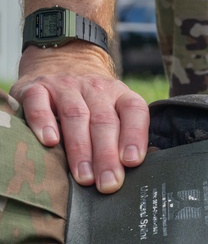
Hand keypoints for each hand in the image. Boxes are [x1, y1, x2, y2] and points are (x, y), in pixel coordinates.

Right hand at [12, 45, 148, 193]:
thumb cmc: (92, 100)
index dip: (134, 136)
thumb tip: (134, 166)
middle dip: (106, 156)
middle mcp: (95, 89)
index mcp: (120, 95)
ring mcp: (65, 87)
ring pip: (75, 116)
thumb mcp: (114, 108)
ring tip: (84, 176)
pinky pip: (40, 104)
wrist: (61, 59)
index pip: (134, 111)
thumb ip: (124, 133)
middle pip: (104, 121)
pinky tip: (49, 142)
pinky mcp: (36, 88)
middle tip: (108, 183)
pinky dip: (44, 123)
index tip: (132, 162)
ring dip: (80, 149)